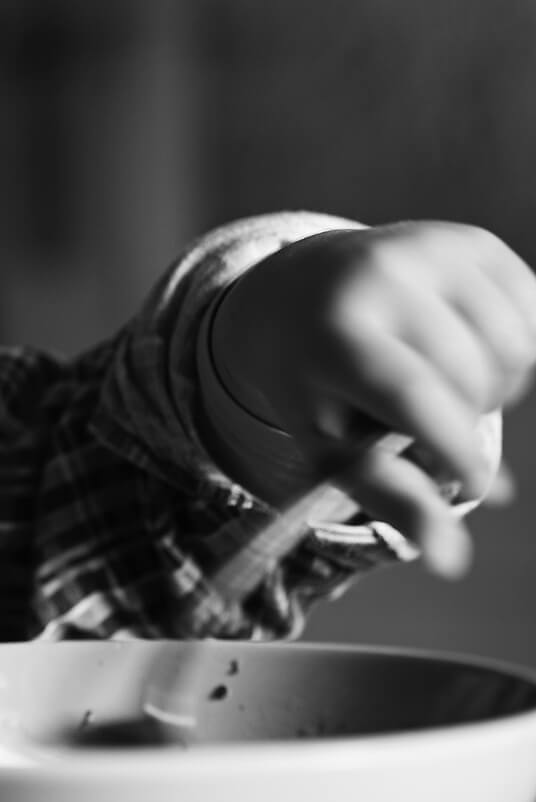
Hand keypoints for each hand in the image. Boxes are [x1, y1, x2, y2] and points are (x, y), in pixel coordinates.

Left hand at [210, 220, 535, 574]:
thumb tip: (451, 562)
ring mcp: (427, 248)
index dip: (458, 449)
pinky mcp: (465, 239)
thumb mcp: (327, 442)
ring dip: (496, 387)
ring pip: (515, 348)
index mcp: (334, 334)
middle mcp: (380, 278)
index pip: (417, 396)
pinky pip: (531, 312)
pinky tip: (462, 350)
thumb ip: (388, 496)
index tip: (471, 484)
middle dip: (467, 421)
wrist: (291, 294)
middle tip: (431, 429)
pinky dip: (512, 347)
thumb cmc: (313, 385)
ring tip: (443, 389)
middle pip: (473, 378)